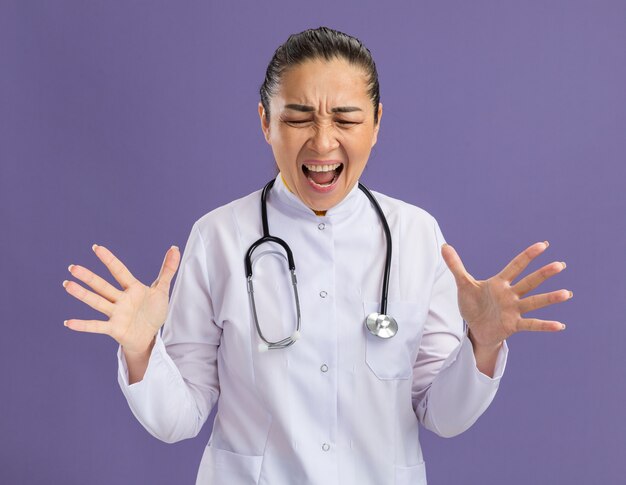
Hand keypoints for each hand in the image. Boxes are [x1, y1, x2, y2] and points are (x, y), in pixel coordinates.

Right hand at [63, 244, 180, 353]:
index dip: (109, 260)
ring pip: (97, 302)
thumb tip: (175, 248)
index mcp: (132, 288)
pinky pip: (97, 326)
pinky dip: (83, 325)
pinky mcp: (114, 329)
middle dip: (88, 277)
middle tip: (73, 267)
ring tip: (68, 285)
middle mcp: (121, 299)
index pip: (119, 271)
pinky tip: (68, 322)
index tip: (96, 247)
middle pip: (103, 286)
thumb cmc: (153, 312)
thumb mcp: (162, 290)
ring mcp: (116, 314)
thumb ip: (167, 270)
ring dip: (82, 294)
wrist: (150, 337)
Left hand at [441, 241, 570, 348]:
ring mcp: (514, 310)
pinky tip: (560, 326)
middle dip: (544, 274)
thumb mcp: (463, 284)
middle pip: (529, 282)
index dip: (527, 256)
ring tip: (567, 293)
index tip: (543, 245)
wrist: (475, 328)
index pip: (515, 266)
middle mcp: (510, 295)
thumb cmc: (473, 304)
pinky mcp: (514, 325)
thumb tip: (444, 246)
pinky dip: (544, 325)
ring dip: (550, 298)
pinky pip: (531, 324)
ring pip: (534, 302)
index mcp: (499, 283)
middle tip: (561, 264)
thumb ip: (455, 265)